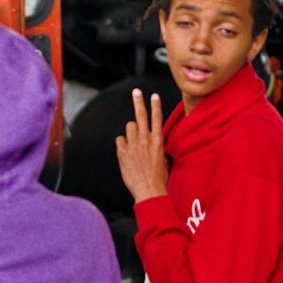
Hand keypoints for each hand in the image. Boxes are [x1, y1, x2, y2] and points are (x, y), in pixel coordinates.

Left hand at [115, 89, 169, 203]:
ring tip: (134, 142)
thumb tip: (152, 143)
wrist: (149, 190)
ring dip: (130, 131)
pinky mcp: (123, 152)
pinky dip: (122, 144)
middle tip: (136, 92)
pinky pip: (120, 140)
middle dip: (139, 101)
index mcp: (158, 141)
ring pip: (129, 127)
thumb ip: (156, 147)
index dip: (155, 105)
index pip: (157, 118)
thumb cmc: (158, 178)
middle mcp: (145, 140)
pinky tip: (126, 151)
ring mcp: (133, 145)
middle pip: (141, 115)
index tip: (153, 96)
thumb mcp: (163, 159)